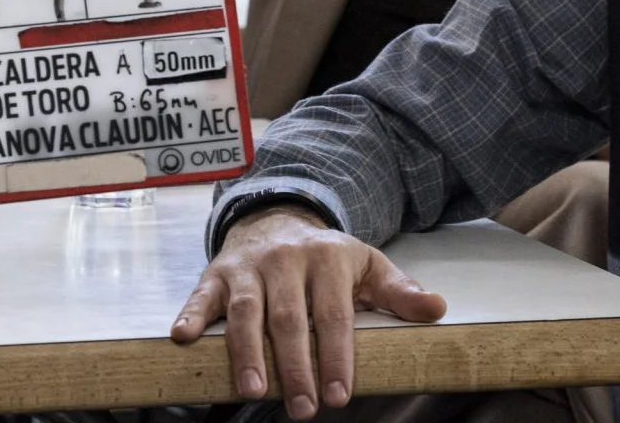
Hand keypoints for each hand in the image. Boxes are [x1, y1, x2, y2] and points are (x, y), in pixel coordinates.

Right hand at [169, 206, 446, 418]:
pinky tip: (183, 337)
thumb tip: (436, 308)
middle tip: (302, 408)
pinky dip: (191, 315)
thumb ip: (398, 291)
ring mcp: (249, 268)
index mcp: (327, 260)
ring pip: (246, 312)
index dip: (337, 356)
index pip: (334, 315)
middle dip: (295, 367)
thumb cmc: (325, 256)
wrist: (275, 216)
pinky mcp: (217, 274)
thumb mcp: (367, 265)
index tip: (339, 395)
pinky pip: (202, 296)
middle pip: (289, 319)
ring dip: (247, 352)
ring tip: (253, 390)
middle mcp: (286, 261)